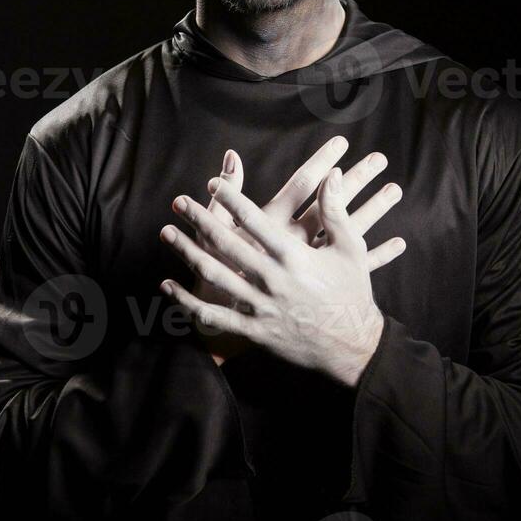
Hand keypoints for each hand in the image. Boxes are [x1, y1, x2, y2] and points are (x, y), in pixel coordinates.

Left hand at [189, 136, 390, 364]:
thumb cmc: (352, 291)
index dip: (231, 199)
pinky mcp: (253, 330)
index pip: (255, 220)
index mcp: (294, 257)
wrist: (353, 346)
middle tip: (179, 202)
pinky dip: (186, 302)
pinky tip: (168, 285)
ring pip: (214, 276)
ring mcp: (260, 306)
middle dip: (199, 220)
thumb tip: (332, 174)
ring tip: (167, 233)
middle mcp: (272, 279)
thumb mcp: (350, 248)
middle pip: (226, 244)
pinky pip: (213, 316)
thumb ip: (336, 211)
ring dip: (186, 252)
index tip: (213, 183)